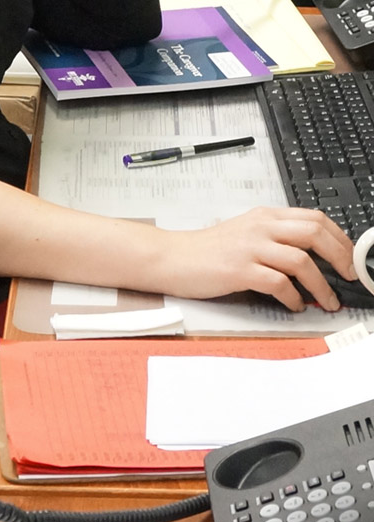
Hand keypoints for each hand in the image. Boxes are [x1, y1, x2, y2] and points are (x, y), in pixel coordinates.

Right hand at [164, 207, 355, 311]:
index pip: (315, 218)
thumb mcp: (245, 233)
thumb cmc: (207, 250)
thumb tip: (313, 256)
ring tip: (327, 300)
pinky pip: (279, 284)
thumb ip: (276, 237)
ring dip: (322, 285)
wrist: (172, 257)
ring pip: (301, 261)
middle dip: (340, 258)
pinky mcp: (239, 270)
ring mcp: (249, 248)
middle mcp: (259, 227)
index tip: (350, 257)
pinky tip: (294, 305)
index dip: (340, 238)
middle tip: (348, 277)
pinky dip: (293, 298)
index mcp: (264, 216)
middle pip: (314, 234)